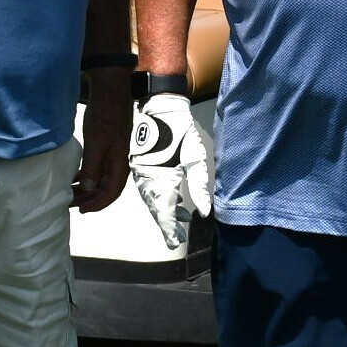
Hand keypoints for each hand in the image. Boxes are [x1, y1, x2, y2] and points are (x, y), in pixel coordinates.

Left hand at [74, 68, 132, 211]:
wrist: (110, 90)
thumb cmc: (104, 114)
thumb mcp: (96, 141)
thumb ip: (93, 166)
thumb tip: (89, 190)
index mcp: (119, 162)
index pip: (112, 192)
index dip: (98, 204)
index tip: (82, 210)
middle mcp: (118, 161)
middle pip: (106, 188)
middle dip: (90, 199)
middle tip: (71, 203)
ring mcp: (112, 153)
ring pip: (101, 179)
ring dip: (87, 188)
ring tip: (71, 193)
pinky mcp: (105, 145)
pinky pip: (97, 167)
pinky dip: (86, 175)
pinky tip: (75, 177)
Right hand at [128, 93, 211, 249]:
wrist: (160, 105)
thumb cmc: (180, 129)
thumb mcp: (195, 156)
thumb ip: (200, 186)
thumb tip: (205, 211)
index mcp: (161, 177)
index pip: (164, 211)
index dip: (169, 228)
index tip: (175, 241)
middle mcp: (147, 177)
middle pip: (155, 208)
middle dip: (167, 223)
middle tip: (178, 234)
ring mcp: (141, 171)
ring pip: (151, 198)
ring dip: (164, 210)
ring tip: (180, 219)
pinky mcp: (140, 164)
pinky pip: (148, 187)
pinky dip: (159, 197)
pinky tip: (173, 200)